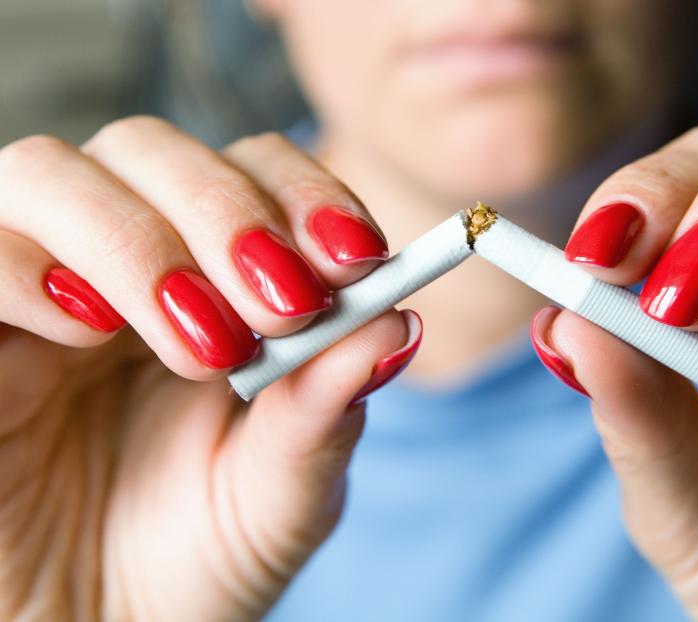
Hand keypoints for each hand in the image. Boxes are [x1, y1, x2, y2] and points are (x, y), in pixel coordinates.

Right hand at [0, 118, 414, 619]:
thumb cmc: (197, 559)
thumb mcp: (282, 494)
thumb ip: (328, 412)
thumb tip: (399, 326)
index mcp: (212, 280)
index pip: (254, 173)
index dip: (305, 194)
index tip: (358, 260)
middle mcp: (120, 263)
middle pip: (151, 150)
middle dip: (228, 212)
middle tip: (285, 306)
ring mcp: (33, 290)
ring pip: (51, 174)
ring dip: (140, 242)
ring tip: (203, 345)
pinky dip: (27, 270)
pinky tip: (87, 330)